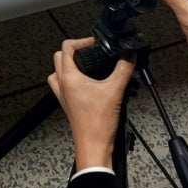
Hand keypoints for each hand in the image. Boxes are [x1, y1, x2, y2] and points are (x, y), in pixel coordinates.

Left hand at [48, 38, 134, 169]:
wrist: (94, 146)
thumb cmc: (98, 122)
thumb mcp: (115, 91)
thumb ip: (124, 69)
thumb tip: (129, 56)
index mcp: (69, 77)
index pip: (67, 47)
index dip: (81, 41)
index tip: (94, 44)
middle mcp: (62, 84)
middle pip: (59, 58)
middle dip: (74, 51)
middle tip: (90, 52)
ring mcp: (63, 96)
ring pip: (57, 73)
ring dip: (68, 66)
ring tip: (85, 66)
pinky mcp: (68, 105)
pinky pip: (62, 86)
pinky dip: (71, 80)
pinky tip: (87, 85)